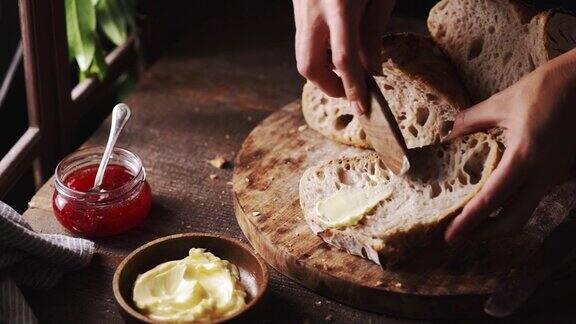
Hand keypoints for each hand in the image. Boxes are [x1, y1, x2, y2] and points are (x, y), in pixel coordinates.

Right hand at [292, 0, 394, 112]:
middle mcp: (313, 9)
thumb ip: (373, 33)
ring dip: (322, 68)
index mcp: (339, 5)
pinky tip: (334, 44)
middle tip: (347, 91)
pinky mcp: (296, 4)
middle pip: (309, 65)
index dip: (352, 87)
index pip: (344, 59)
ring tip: (345, 64)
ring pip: (302, 54)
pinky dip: (318, 50)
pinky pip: (303, 38)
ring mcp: (300, 7)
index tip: (361, 106)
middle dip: (327, 86)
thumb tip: (372, 72)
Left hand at [444, 49, 575, 242]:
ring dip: (499, 222)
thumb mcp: (503, 101)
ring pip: (525, 211)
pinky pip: (533, 196)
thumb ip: (471, 120)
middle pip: (514, 220)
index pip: (492, 199)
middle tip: (459, 235)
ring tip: (471, 220)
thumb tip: (447, 134)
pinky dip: (511, 205)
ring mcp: (554, 175)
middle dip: (485, 233)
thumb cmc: (548, 87)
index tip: (450, 236)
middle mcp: (543, 173)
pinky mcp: (558, 170)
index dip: (469, 221)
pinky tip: (493, 198)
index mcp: (526, 157)